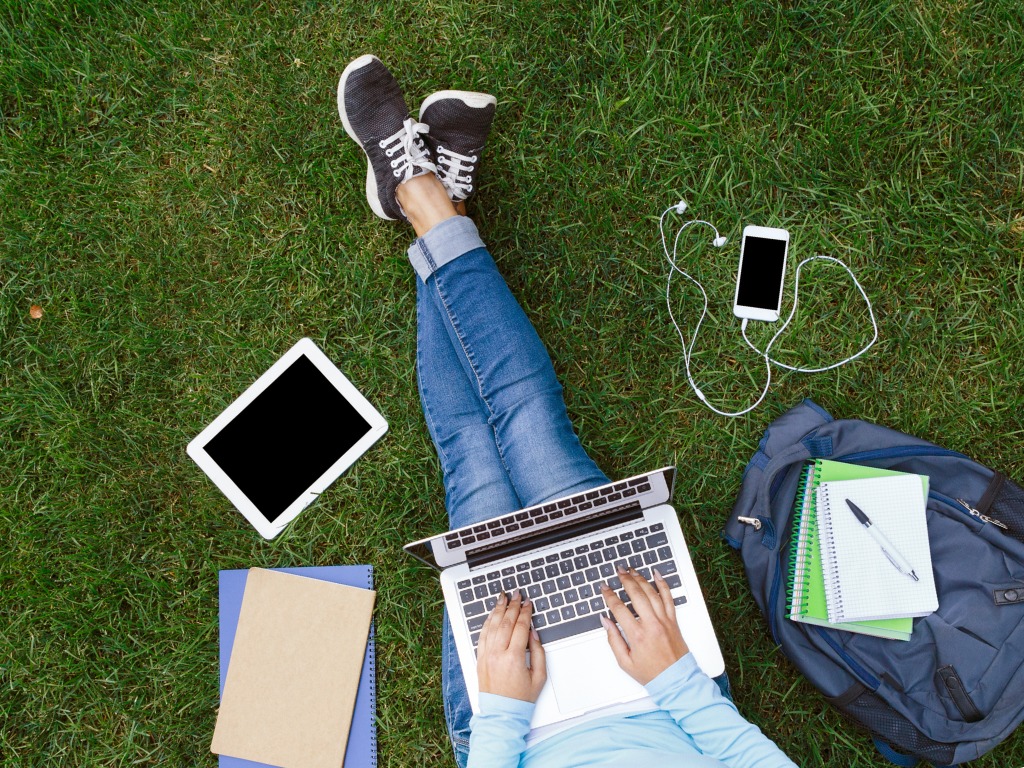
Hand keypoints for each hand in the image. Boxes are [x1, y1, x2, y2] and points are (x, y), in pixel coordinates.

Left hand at [476, 591, 546, 701]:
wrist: (502, 713)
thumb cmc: (521, 698)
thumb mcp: (539, 676)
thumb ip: (538, 652)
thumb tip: (533, 633)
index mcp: (514, 658)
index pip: (520, 627)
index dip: (525, 612)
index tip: (528, 603)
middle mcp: (498, 654)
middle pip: (505, 622)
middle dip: (512, 605)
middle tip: (516, 594)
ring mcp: (486, 656)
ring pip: (492, 626)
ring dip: (498, 609)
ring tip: (502, 597)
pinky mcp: (480, 659)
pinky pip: (482, 635)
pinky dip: (487, 622)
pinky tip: (491, 614)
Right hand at [600, 568, 689, 684]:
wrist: (676, 680)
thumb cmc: (651, 673)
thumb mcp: (625, 662)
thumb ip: (613, 640)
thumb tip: (606, 622)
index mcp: (637, 635)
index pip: (619, 608)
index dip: (609, 596)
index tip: (605, 588)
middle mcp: (651, 624)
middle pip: (636, 594)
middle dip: (625, 580)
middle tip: (618, 571)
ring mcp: (664, 620)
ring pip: (652, 593)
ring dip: (641, 578)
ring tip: (632, 570)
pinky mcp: (673, 620)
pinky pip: (669, 597)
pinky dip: (663, 584)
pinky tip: (657, 575)